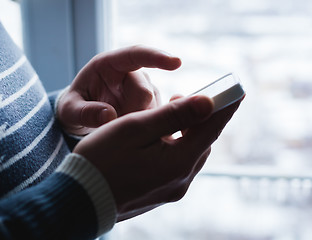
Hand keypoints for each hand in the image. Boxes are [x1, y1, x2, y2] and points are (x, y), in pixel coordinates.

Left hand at [57, 45, 181, 134]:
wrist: (81, 116)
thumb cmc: (74, 106)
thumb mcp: (69, 110)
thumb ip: (84, 112)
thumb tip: (108, 115)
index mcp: (110, 64)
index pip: (136, 54)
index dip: (156, 57)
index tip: (176, 62)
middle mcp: (131, 75)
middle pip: (145, 92)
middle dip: (132, 115)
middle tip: (114, 131)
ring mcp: (143, 90)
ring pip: (154, 107)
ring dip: (139, 124)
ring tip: (117, 133)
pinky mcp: (150, 106)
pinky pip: (157, 117)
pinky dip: (147, 129)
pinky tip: (135, 136)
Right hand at [73, 95, 241, 220]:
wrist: (79, 199)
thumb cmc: (102, 160)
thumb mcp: (135, 128)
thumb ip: (174, 115)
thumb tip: (208, 102)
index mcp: (178, 163)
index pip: (212, 128)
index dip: (225, 106)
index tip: (236, 89)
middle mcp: (180, 180)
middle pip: (202, 142)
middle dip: (202, 117)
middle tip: (191, 96)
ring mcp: (170, 189)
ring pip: (189, 153)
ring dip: (187, 132)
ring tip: (171, 112)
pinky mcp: (159, 192)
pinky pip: (177, 165)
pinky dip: (176, 146)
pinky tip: (161, 138)